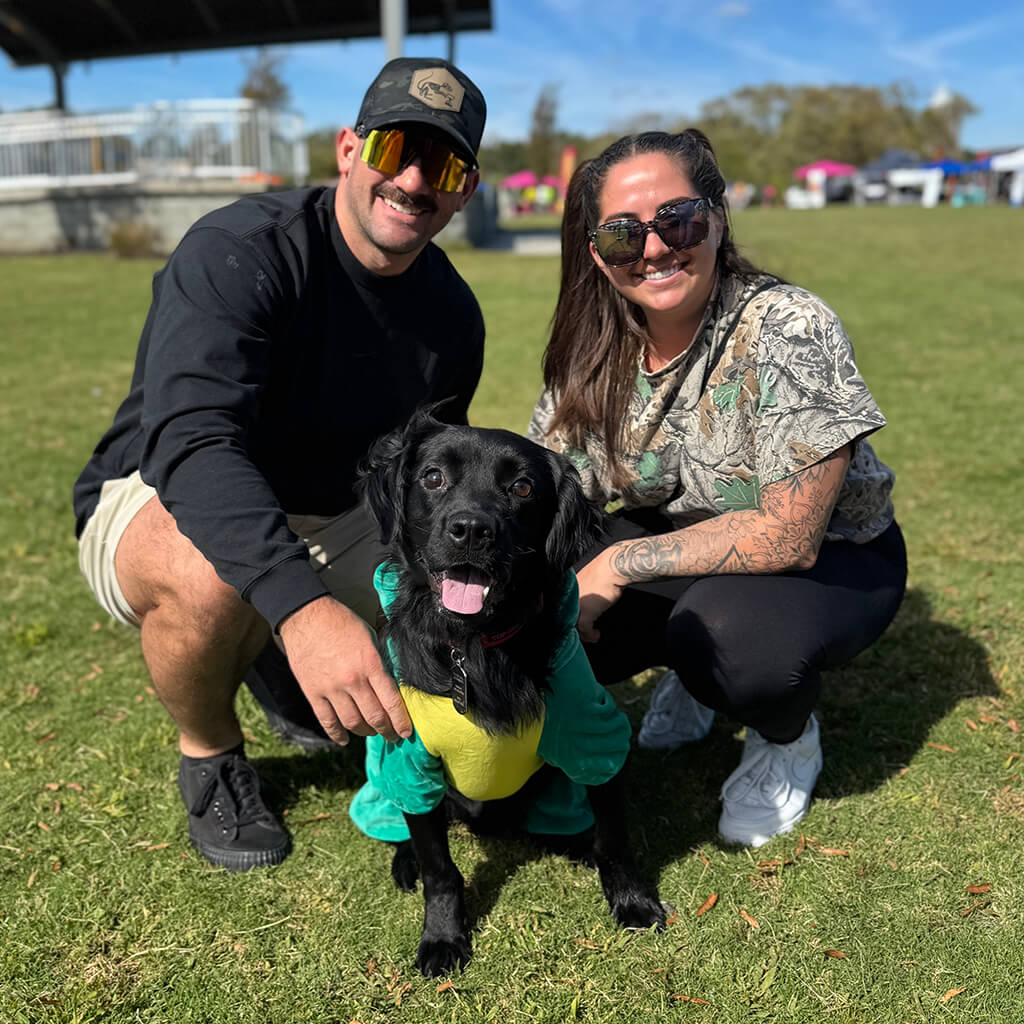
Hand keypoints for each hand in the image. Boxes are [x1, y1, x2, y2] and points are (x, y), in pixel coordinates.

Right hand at [278, 595, 411, 744]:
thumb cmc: (342, 622)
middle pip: (374, 716)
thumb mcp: (370, 638)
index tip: (406, 732)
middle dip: (387, 730)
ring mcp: (331, 689)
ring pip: (352, 722)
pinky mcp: (312, 692)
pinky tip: (345, 739)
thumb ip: (379, 664)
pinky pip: (327, 721)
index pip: (391, 701)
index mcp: (370, 664)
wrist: (307, 615)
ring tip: (371, 732)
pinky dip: (337, 734)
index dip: (401, 721)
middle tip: (393, 736)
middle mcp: (352, 680)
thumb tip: (389, 687)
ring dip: (365, 732)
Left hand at [575, 547, 627, 643]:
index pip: (563, 610)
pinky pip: (585, 629)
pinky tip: (596, 635)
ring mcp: (577, 605)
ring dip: (583, 634)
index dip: (570, 620)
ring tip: (591, 636)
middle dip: (575, 630)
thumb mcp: (590, 583)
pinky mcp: (586, 611)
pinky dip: (591, 635)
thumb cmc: (605, 571)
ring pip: (574, 626)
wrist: (612, 567)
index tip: (577, 627)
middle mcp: (569, 597)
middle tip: (584, 635)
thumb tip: (589, 605)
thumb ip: (584, 594)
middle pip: (567, 619)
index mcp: (567, 590)